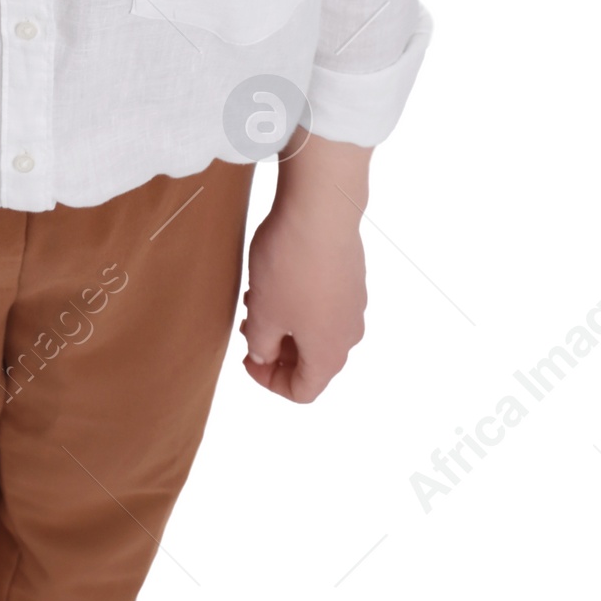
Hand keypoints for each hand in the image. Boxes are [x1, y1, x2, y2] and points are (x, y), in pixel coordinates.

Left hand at [241, 129, 370, 402]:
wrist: (319, 209)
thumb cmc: (289, 266)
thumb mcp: (262, 315)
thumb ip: (261, 345)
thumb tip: (265, 353)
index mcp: (329, 354)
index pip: (303, 391)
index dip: (269, 381)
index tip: (247, 357)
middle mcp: (349, 333)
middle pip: (312, 361)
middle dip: (276, 349)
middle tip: (248, 326)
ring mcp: (354, 302)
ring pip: (316, 329)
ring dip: (285, 322)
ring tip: (257, 297)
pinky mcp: (352, 275)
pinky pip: (324, 302)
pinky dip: (299, 301)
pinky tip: (276, 276)